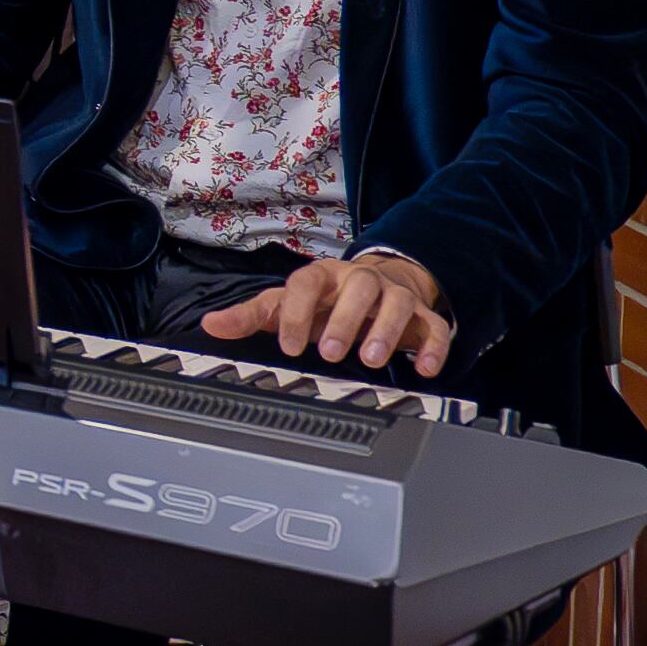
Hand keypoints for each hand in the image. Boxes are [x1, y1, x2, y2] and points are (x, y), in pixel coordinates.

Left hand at [203, 250, 453, 380]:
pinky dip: (434, 345)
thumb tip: (212, 324)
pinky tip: (425, 368)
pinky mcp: (422, 315)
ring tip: (372, 359)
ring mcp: (394, 295)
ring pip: (397, 303)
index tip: (291, 347)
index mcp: (322, 277)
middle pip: (358, 288)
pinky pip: (434, 326)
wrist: (376, 284)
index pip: (308, 284)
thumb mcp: (285, 305)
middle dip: (346, 321)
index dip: (298, 313)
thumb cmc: (325, 300)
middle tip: (332, 353)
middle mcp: (359, 281)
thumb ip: (250, 316)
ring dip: (386, 330)